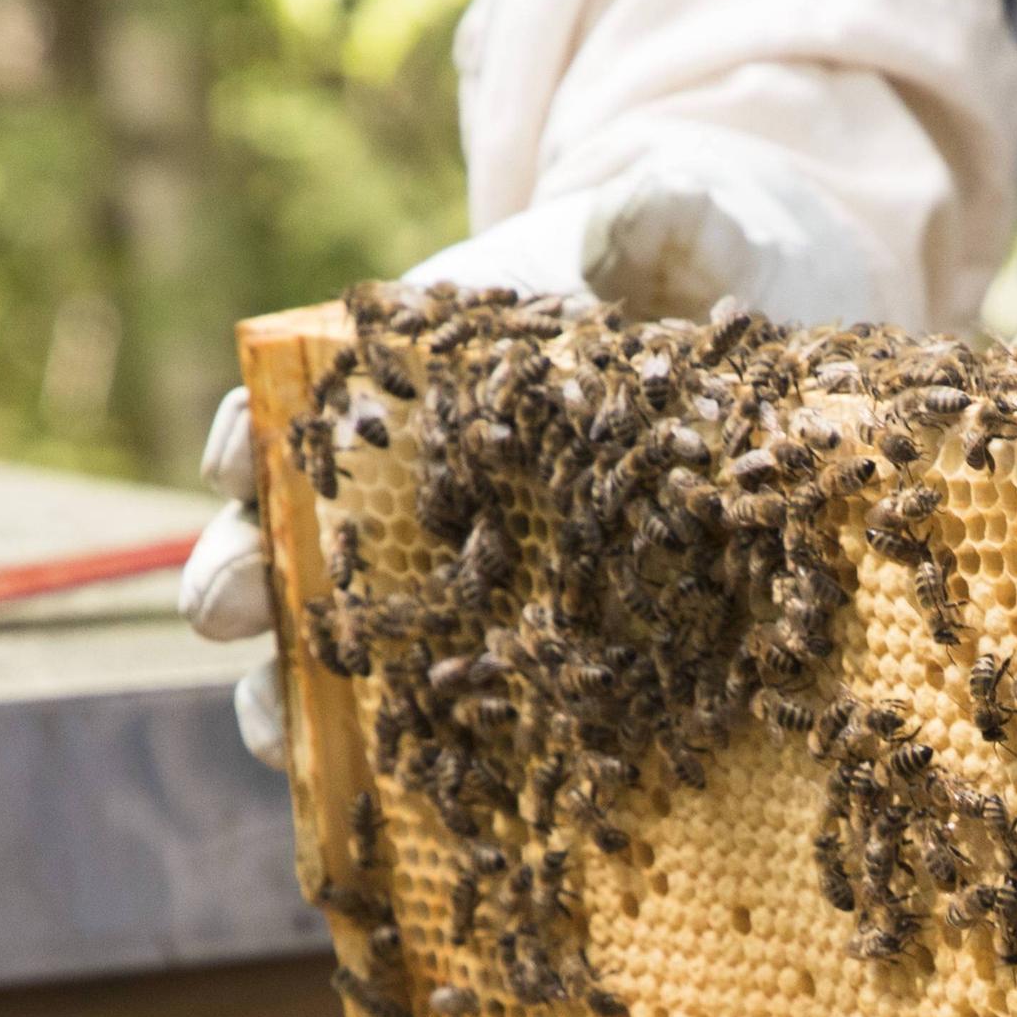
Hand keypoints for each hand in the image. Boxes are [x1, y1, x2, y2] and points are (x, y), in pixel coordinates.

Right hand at [180, 151, 892, 765]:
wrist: (791, 305)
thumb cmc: (713, 240)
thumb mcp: (682, 208)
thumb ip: (639, 220)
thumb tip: (609, 235)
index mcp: (449, 361)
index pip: (325, 394)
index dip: (269, 430)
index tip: (237, 462)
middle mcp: (449, 469)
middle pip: (320, 528)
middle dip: (256, 570)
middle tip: (225, 611)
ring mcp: (503, 559)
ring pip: (377, 634)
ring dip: (312, 687)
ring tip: (279, 732)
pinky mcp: (577, 634)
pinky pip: (488, 706)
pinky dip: (431, 759)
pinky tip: (391, 809)